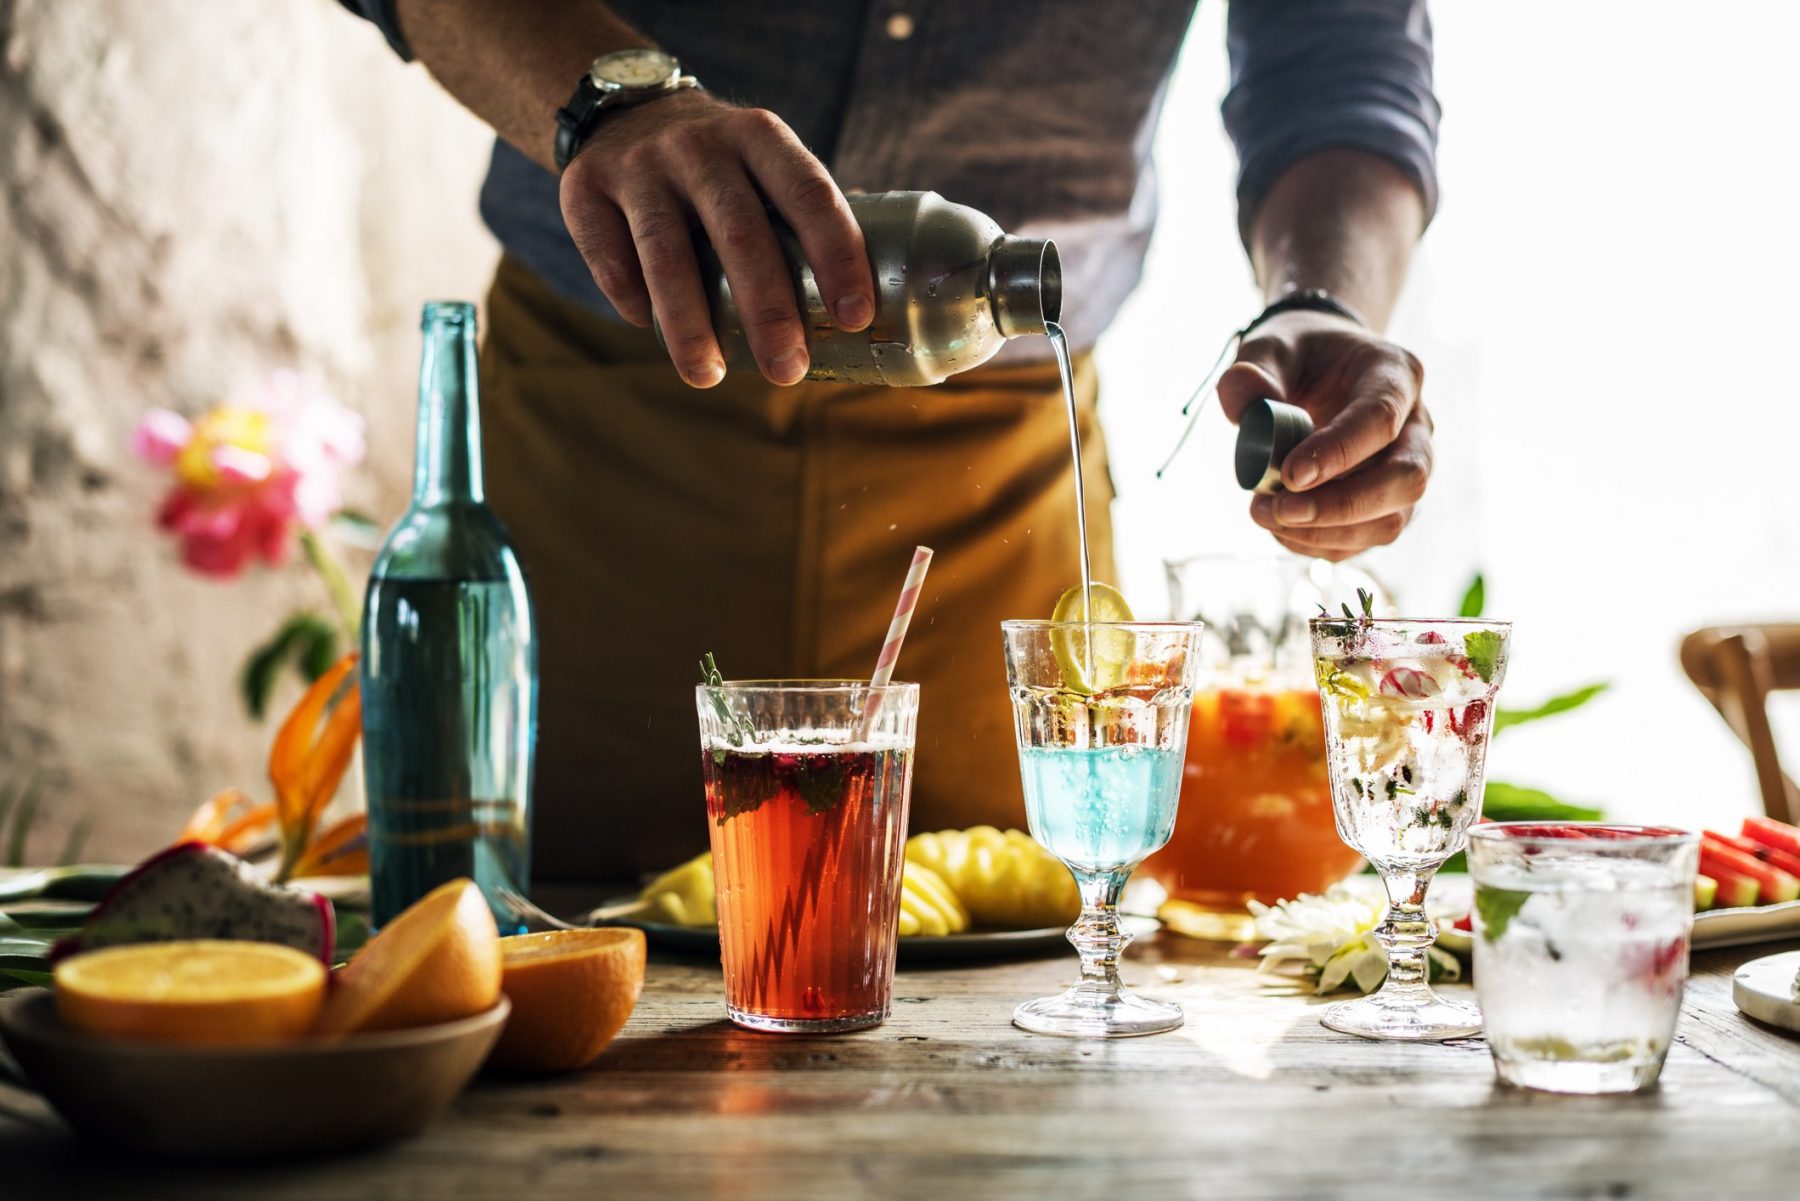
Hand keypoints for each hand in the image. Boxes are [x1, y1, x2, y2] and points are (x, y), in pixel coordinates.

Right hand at [557, 91, 874, 387]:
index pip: (809, 195)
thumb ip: (802, 217)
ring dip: (690, 325)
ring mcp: (639, 165)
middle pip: (740, 234)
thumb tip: (868, 306)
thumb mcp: (764, 163)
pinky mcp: (585, 187)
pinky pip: (610, 258)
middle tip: (788, 371)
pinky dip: (632, 300)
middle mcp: (700, 145)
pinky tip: (650, 328)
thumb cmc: (721, 166)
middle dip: (768, 310)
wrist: (625, 110)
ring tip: (708, 377)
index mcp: (760, 137)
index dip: (837, 255)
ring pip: (666, 255)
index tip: (855, 317)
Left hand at [1217, 310, 1431, 561]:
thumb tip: (1243, 410)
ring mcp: (1407, 468)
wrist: (1319, 368)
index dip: (1339, 451)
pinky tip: (1280, 527)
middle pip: (1406, 478)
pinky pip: (1366, 540)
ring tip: (1265, 514)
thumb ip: (1252, 371)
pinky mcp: (1389, 503)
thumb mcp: (1269, 346)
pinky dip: (1320, 544)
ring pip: (1392, 520)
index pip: (1382, 418)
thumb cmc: (1298, 355)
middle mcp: (1416, 425)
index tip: (1288, 474)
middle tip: (1279, 508)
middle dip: (1342, 505)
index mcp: (1395, 373)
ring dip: (1327, 531)